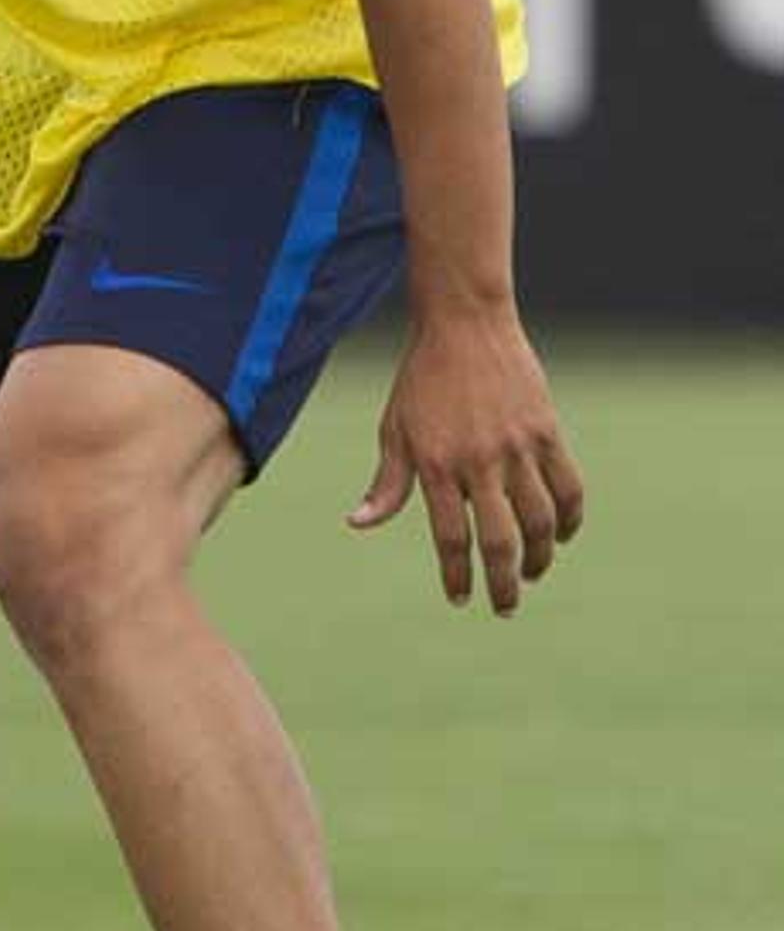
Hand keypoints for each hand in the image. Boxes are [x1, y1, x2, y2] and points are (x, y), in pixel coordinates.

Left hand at [348, 308, 584, 614]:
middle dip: (504, 583)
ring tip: (532, 573)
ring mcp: (518, 447)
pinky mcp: (547, 431)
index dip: (457, 575)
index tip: (460, 599)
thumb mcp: (395, 429)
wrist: (464, 323)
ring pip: (540, 521)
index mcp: (437, 464)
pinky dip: (570, 519)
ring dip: (539, 557)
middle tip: (504, 606)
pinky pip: (569, 488)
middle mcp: (479, 461)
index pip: (451, 537)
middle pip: (500, 541)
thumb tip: (359, 524)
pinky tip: (562, 535)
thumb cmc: (422, 379)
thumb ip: (387, 484)